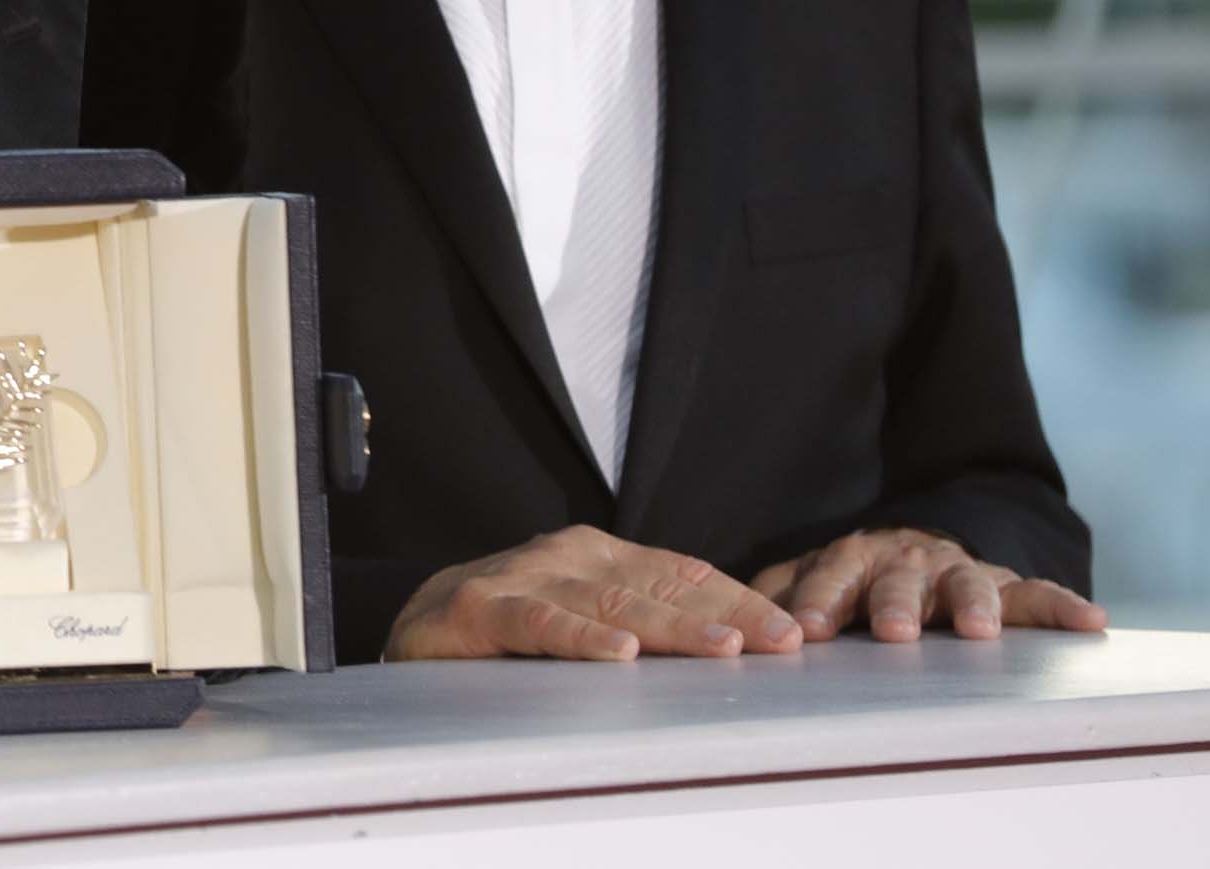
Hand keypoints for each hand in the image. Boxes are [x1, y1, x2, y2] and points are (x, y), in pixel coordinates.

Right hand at [386, 525, 806, 661]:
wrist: (416, 627)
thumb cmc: (513, 629)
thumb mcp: (585, 618)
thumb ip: (641, 622)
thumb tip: (734, 647)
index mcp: (600, 555)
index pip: (683, 575)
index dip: (739, 601)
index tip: (792, 634)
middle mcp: (568, 556)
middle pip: (659, 587)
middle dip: (726, 615)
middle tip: (778, 642)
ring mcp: (524, 578)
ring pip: (610, 603)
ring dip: (671, 626)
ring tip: (722, 647)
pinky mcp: (483, 609)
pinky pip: (540, 624)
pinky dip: (580, 638)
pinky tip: (618, 655)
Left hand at [751, 528, 1106, 642]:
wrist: (915, 544)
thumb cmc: (853, 579)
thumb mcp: (811, 581)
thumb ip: (775, 596)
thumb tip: (728, 624)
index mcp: (849, 559)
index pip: (827, 578)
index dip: (819, 602)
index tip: (809, 631)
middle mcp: (903, 560)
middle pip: (897, 581)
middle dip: (895, 605)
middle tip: (894, 632)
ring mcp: (956, 570)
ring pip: (965, 583)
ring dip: (973, 605)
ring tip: (981, 630)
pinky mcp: (1005, 583)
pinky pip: (1038, 593)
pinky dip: (1063, 606)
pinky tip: (1091, 619)